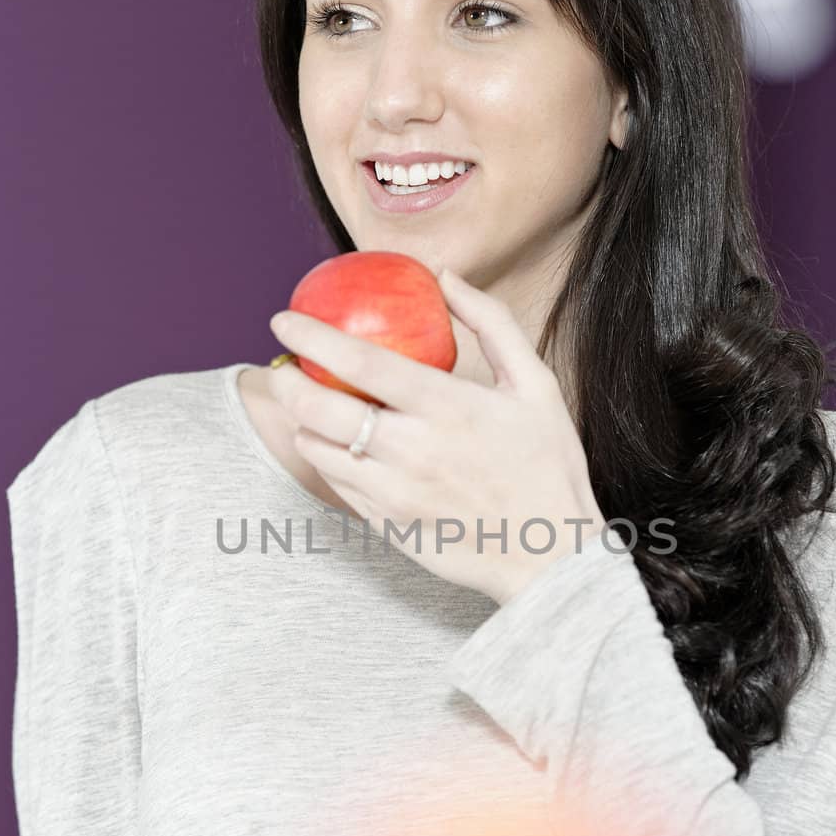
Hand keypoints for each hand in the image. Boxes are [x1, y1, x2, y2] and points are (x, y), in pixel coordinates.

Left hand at [267, 268, 606, 605]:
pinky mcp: (387, 525)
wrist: (551, 557)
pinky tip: (338, 444)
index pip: (358, 360)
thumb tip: (445, 278)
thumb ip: (492, 323)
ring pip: (317, 448)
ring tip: (310, 403)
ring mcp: (393, 493)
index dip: (310, 335)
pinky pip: (335, 484)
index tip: (284, 320)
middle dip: (286, 378)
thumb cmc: (548, 465)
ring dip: (302, 420)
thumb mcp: (537, 385)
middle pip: (318, 407)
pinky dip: (326, 457)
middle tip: (283, 364)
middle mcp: (411, 451)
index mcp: (446, 407)